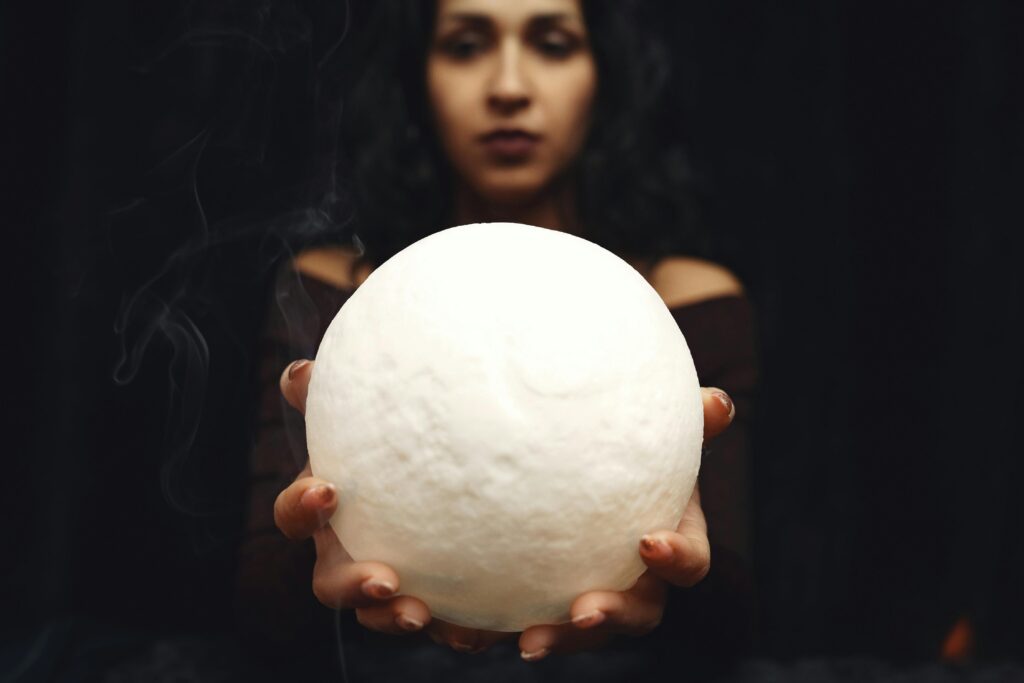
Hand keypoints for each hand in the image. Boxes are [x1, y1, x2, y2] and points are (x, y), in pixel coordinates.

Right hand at [273, 359, 516, 653]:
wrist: (456, 463)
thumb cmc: (400, 435)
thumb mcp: (374, 408)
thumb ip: (340, 390)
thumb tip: (300, 373)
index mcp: (329, 508)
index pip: (296, 513)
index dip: (302, 507)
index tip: (329, 490)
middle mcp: (349, 550)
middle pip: (330, 583)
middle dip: (351, 586)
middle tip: (385, 579)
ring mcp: (391, 581)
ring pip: (381, 613)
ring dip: (395, 618)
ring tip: (425, 614)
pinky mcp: (436, 599)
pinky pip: (443, 623)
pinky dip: (457, 629)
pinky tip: (481, 626)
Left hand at [515, 387, 734, 661]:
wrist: (573, 465)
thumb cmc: (627, 450)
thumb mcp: (655, 433)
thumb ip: (687, 419)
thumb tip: (719, 403)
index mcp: (669, 540)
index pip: (688, 560)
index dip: (677, 558)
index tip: (648, 543)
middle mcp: (632, 578)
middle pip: (636, 612)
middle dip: (612, 617)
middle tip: (582, 612)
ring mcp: (585, 593)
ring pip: (578, 632)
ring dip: (556, 639)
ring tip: (526, 641)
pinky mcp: (537, 601)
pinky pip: (517, 622)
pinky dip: (489, 632)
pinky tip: (461, 629)